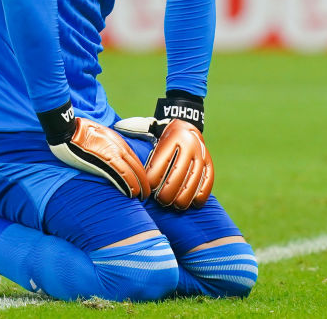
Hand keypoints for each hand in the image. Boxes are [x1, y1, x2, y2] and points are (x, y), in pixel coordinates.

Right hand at [38, 101, 149, 198]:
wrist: (69, 130)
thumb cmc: (79, 131)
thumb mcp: (99, 133)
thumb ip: (107, 143)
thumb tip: (107, 152)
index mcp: (118, 142)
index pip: (134, 160)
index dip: (140, 172)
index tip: (142, 181)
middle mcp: (119, 148)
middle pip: (137, 167)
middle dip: (143, 181)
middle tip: (146, 193)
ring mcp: (113, 155)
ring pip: (131, 173)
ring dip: (137, 186)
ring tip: (141, 196)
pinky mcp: (105, 163)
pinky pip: (121, 176)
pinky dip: (128, 185)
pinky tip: (131, 193)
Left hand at [113, 91, 213, 208]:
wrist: (186, 121)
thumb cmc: (159, 132)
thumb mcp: (148, 127)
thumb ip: (135, 129)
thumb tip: (116, 128)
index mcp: (173, 137)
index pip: (162, 162)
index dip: (154, 178)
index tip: (148, 189)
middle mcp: (189, 145)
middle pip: (179, 173)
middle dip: (170, 190)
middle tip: (162, 201)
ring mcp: (201, 154)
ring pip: (195, 178)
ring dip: (186, 195)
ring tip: (176, 206)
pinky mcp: (209, 162)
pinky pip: (208, 179)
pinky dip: (202, 193)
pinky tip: (194, 203)